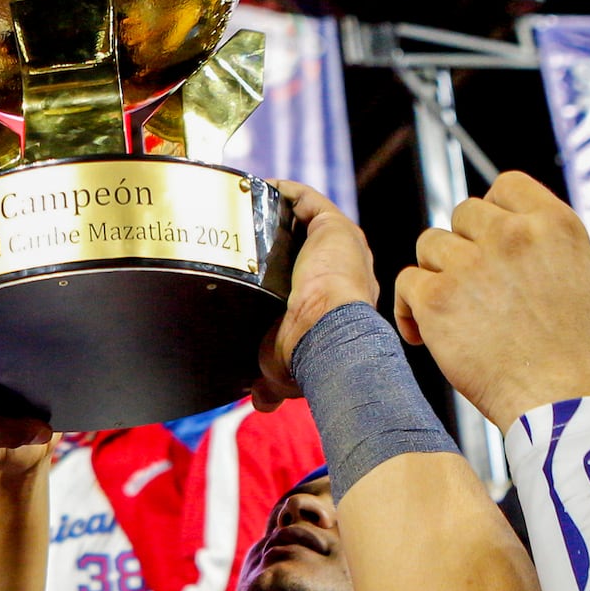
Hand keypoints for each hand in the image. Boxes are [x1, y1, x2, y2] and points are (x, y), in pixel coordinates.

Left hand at [254, 180, 380, 405]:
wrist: (327, 337)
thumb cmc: (313, 359)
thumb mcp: (284, 375)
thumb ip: (271, 386)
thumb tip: (261, 402)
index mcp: (340, 302)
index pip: (313, 279)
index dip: (286, 272)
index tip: (257, 271)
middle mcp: (346, 270)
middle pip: (310, 246)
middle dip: (280, 240)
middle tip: (243, 238)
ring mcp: (343, 247)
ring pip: (309, 220)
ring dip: (279, 211)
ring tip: (243, 208)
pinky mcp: (334, 226)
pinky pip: (307, 199)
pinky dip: (283, 190)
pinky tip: (257, 188)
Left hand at [394, 170, 589, 428]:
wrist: (557, 401)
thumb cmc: (570, 346)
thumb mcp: (579, 272)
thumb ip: (541, 237)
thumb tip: (500, 218)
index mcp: (555, 223)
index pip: (505, 185)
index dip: (494, 214)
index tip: (493, 247)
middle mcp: (513, 234)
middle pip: (463, 213)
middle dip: (464, 246)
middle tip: (475, 290)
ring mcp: (472, 263)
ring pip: (429, 245)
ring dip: (436, 275)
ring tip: (456, 314)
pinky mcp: (437, 298)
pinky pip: (406, 282)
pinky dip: (410, 308)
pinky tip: (427, 334)